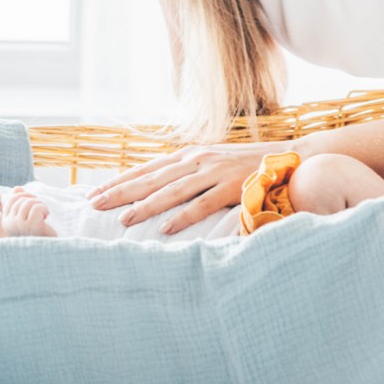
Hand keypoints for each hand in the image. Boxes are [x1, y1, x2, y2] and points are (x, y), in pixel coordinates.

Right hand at [1, 187, 56, 237]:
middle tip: (42, 210)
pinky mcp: (32, 227)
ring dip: (40, 205)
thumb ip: (20, 201)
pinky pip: (37, 208)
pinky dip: (44, 209)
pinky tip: (46, 217)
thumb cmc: (38, 232)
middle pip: (21, 200)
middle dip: (34, 200)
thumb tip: (17, 188)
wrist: (48, 248)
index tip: (34, 200)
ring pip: (29, 203)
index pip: (12, 200)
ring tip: (44, 213)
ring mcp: (20, 226)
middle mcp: (10, 225)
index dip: (24, 195)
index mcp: (6, 223)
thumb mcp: (27, 216)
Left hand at [87, 140, 294, 233]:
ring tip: (124, 219)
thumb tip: (157, 190)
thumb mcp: (211, 165)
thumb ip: (187, 175)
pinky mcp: (232, 187)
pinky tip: (165, 228)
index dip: (120, 180)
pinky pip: (203, 204)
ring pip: (172, 190)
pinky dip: (183, 216)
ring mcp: (214, 172)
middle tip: (96, 204)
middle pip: (152, 177)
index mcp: (189, 155)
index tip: (96, 192)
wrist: (287, 158)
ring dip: (146, 205)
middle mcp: (197, 160)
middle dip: (122, 191)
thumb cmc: (245, 166)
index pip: (147, 168)